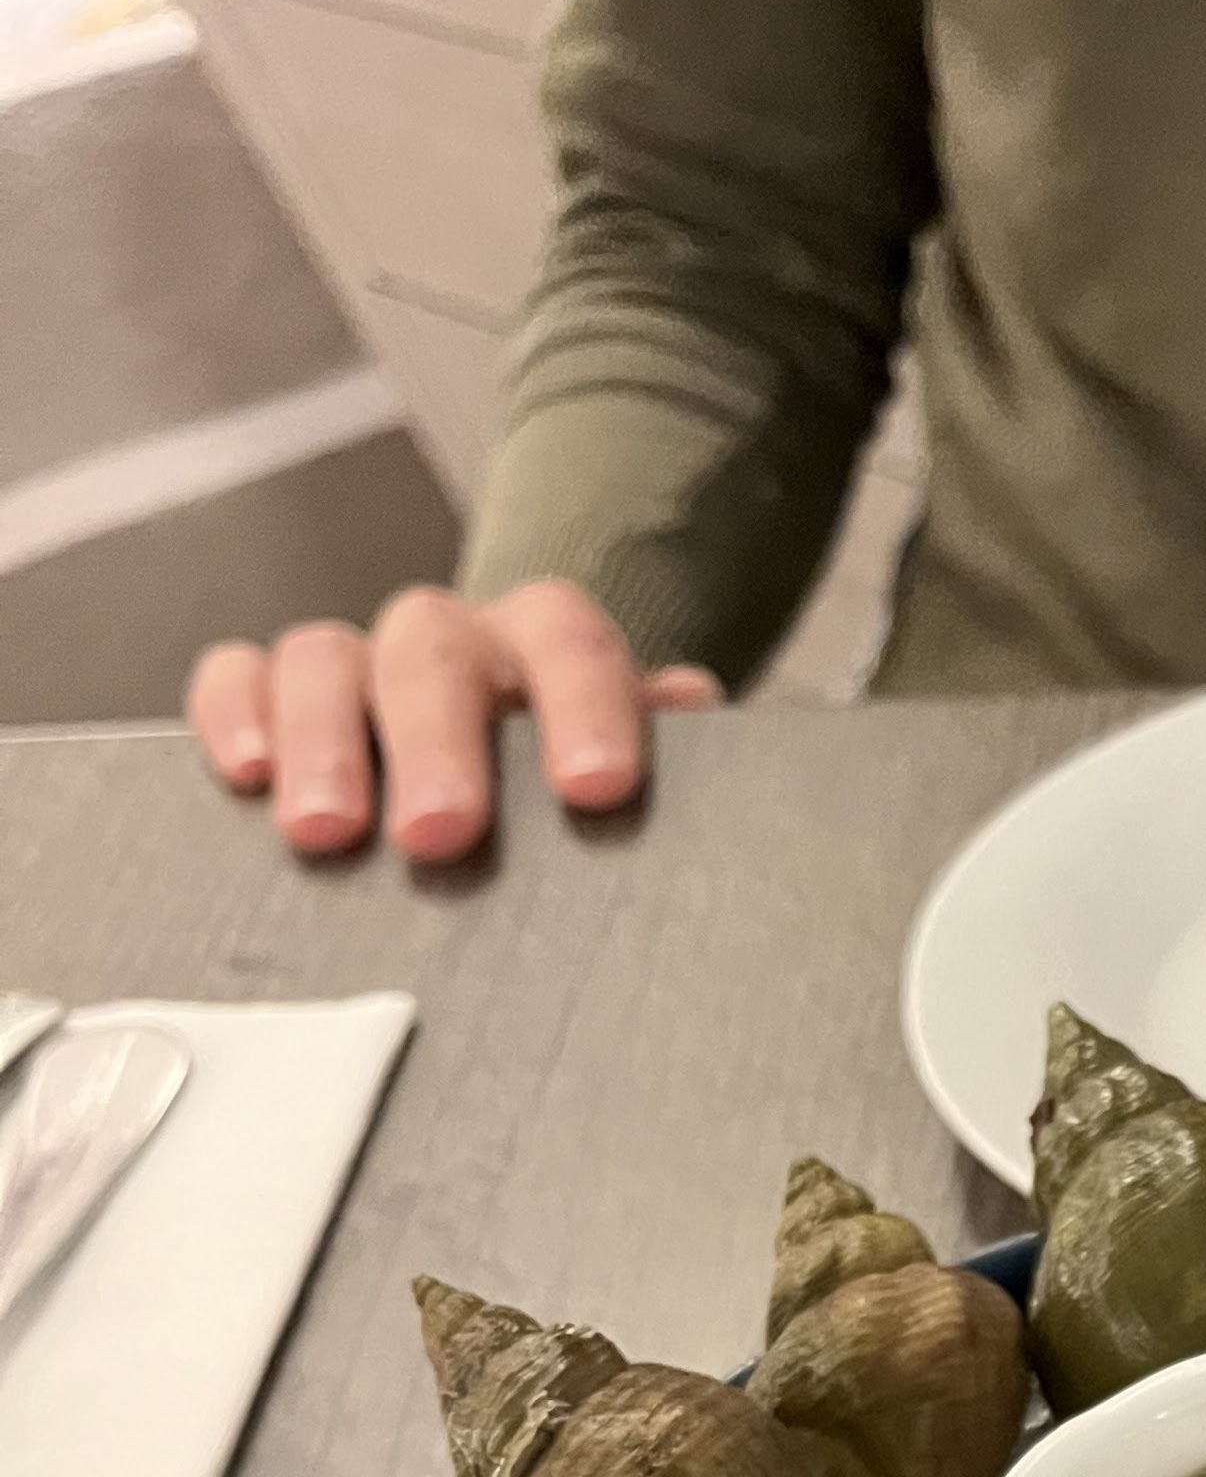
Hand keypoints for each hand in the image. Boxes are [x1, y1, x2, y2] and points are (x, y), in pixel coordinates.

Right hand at [186, 579, 721, 861]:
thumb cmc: (582, 789)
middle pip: (435, 650)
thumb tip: (694, 717)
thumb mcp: (644, 784)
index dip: (584, 707)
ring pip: (329, 656)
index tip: (593, 787)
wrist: (524, 762)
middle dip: (435, 743)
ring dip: (326, 741)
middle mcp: (458, 644)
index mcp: (554, 651)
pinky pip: (244, 674)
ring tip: (328, 832)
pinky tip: (247, 776)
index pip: (572, 644)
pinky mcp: (285, 698)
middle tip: (440, 832)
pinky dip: (239, 713)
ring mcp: (366, 665)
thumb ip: (685, 767)